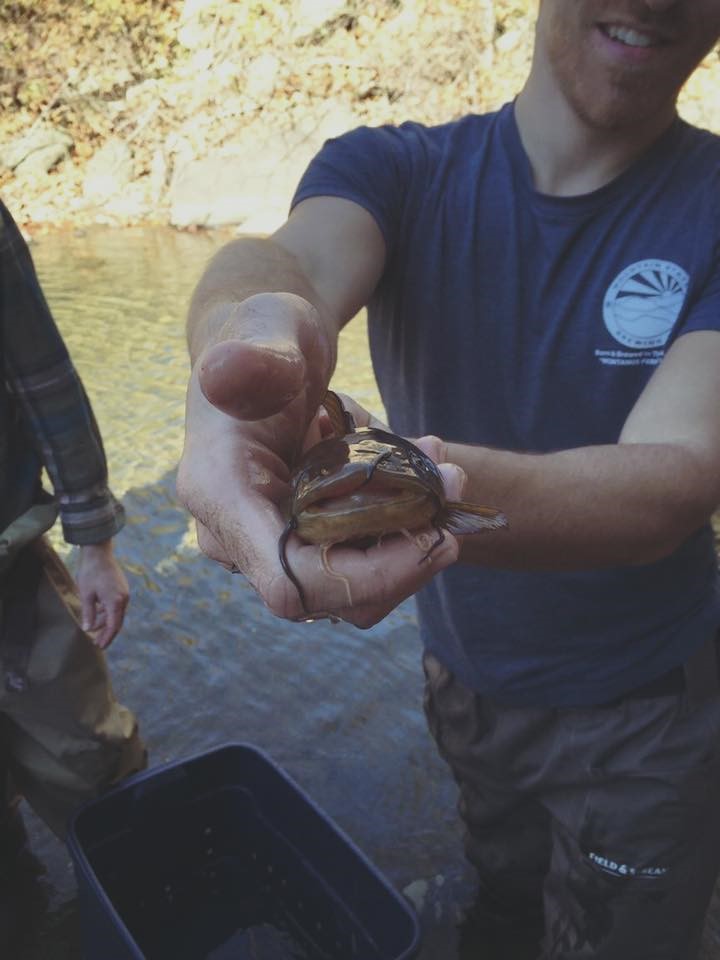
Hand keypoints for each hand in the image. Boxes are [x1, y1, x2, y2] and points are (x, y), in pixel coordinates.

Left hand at [75, 540, 129, 647]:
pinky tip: (98, 613)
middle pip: (117, 621)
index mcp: (115, 602)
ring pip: (117, 613)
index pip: (113, 626)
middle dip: (108, 633)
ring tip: (95, 629)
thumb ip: (89, 613)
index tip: (100, 647)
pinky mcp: (121, 587)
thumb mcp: (86, 594)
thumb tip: (88, 629)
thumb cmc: (90, 572)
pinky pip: (117, 604)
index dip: (107, 638)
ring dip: (107, 622)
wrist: (98, 552)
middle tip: (98, 643)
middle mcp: (123, 599)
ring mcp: (124, 592)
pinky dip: (108, 612)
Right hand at [177, 292, 460, 627]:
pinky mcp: (302, 539)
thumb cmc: (267, 332)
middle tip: (451, 483)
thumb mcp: (266, 328)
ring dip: (413, 539)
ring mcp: (271, 542)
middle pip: (332, 594)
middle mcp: (237, 534)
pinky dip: (404, 527)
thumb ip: (252, 357)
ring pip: (355, 587)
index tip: (433, 536)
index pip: (291, 581)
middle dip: (406, 553)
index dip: (368, 577)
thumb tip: (225, 372)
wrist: (270, 347)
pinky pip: (362, 560)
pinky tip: (423, 473)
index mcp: (220, 495)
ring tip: (441, 469)